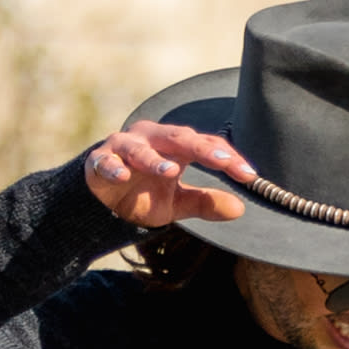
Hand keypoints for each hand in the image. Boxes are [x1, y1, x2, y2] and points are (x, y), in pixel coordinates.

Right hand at [85, 117, 259, 232]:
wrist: (100, 201)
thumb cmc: (141, 194)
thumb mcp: (176, 203)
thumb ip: (204, 203)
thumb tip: (240, 209)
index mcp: (174, 145)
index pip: (206, 145)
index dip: (228, 158)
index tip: (250, 176)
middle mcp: (151, 139)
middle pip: (179, 138)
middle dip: (201, 149)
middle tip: (223, 160)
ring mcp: (123, 147)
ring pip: (140, 149)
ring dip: (154, 160)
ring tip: (170, 172)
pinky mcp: (99, 162)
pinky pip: (105, 163)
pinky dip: (113, 168)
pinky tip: (121, 176)